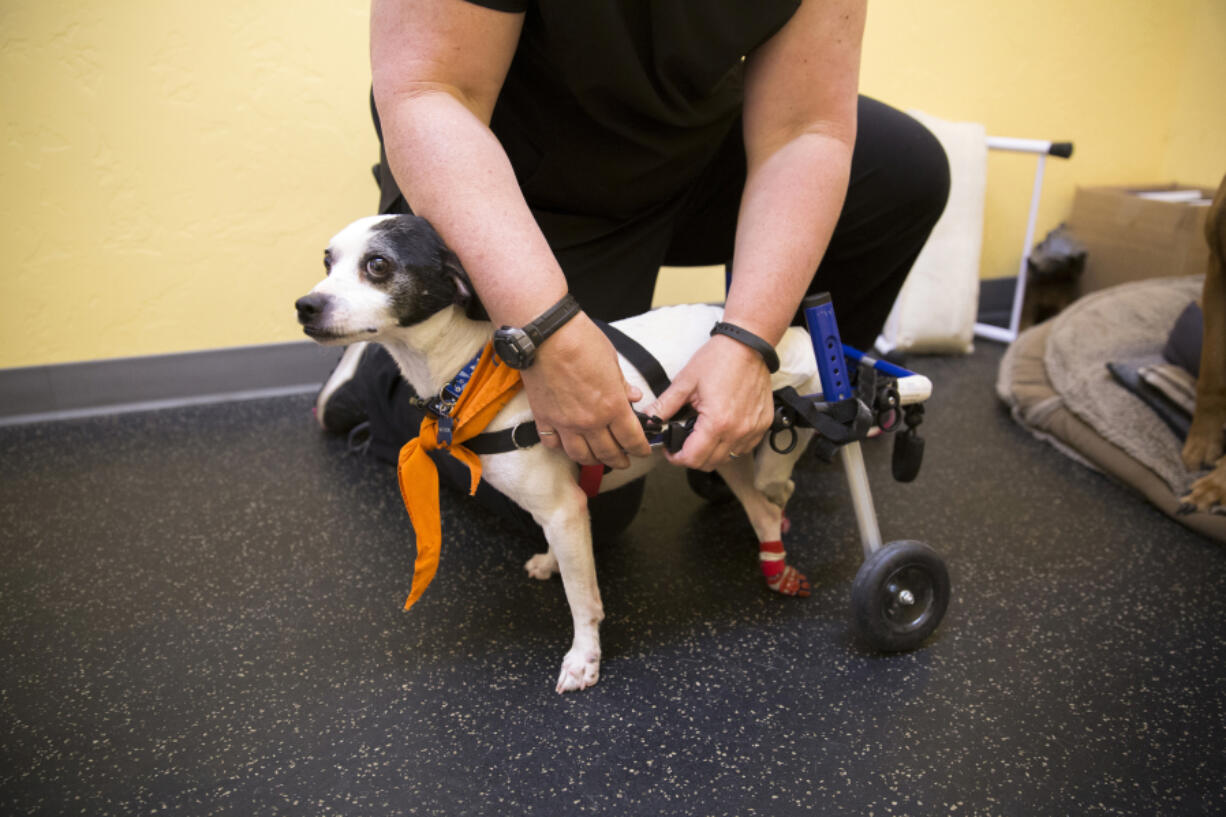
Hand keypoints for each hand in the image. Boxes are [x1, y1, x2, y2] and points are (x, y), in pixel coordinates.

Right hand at [521, 313, 652, 467]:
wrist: (546, 334)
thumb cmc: (581, 340)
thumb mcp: (612, 361)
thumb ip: (623, 385)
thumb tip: (634, 396)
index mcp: (613, 406)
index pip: (632, 439)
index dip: (640, 449)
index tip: (642, 451)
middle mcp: (590, 421)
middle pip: (608, 453)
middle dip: (620, 460)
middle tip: (623, 461)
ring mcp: (565, 423)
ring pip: (581, 455)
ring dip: (593, 460)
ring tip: (598, 458)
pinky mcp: (544, 418)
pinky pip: (553, 443)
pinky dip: (561, 447)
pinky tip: (567, 444)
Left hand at [645, 335, 774, 470]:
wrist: (748, 345)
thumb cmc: (719, 359)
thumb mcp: (685, 382)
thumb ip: (665, 405)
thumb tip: (649, 419)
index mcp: (716, 422)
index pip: (693, 458)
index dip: (676, 458)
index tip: (670, 450)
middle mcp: (737, 430)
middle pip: (710, 463)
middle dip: (692, 457)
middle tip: (683, 443)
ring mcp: (753, 429)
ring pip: (728, 458)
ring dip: (712, 453)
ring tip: (702, 435)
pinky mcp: (763, 424)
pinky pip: (745, 447)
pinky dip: (731, 445)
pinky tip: (722, 430)